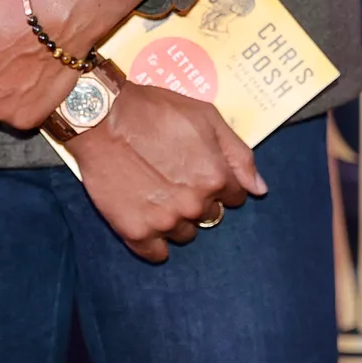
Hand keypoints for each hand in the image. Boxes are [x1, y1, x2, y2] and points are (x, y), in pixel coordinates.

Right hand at [68, 83, 266, 262]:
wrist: (101, 116)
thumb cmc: (154, 110)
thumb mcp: (204, 115)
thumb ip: (238, 153)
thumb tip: (260, 190)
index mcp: (215, 176)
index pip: (235, 195)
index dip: (218, 180)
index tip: (197, 167)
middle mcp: (195, 204)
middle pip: (210, 215)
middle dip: (198, 198)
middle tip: (172, 174)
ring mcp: (165, 221)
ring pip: (185, 234)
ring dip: (176, 218)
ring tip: (154, 189)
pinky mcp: (136, 232)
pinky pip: (156, 253)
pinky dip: (154, 239)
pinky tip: (144, 214)